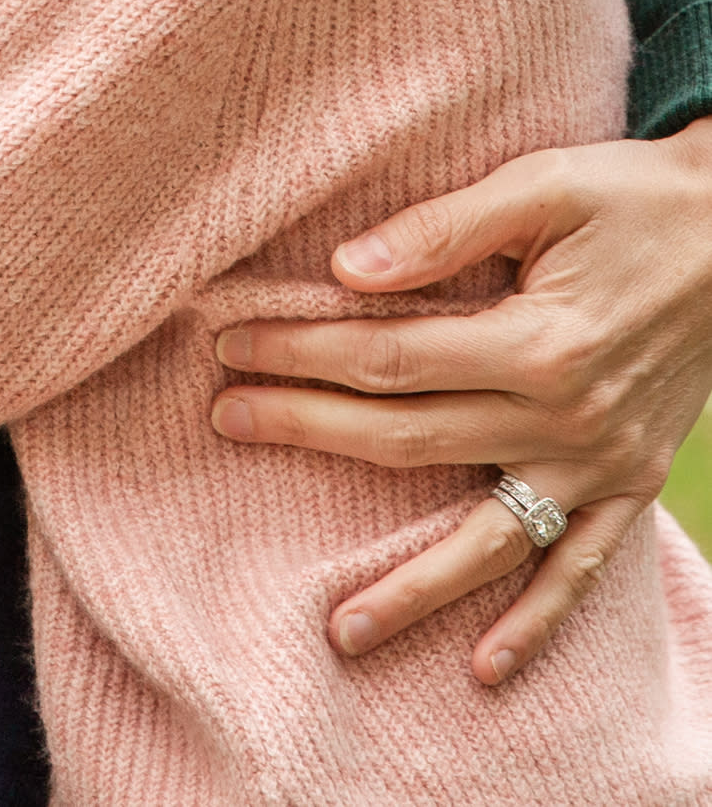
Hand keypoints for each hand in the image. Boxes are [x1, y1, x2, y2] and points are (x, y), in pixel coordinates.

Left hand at [209, 118, 711, 683]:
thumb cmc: (632, 200)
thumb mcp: (542, 188)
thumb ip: (443, 230)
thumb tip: (345, 268)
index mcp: (540, 342)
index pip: (386, 358)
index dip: (299, 351)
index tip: (228, 345)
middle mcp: (568, 418)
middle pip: (409, 439)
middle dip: (306, 429)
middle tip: (223, 423)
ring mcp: (600, 462)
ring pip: (487, 535)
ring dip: (414, 586)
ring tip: (340, 630)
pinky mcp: (629, 481)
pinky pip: (581, 565)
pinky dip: (538, 620)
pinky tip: (485, 667)